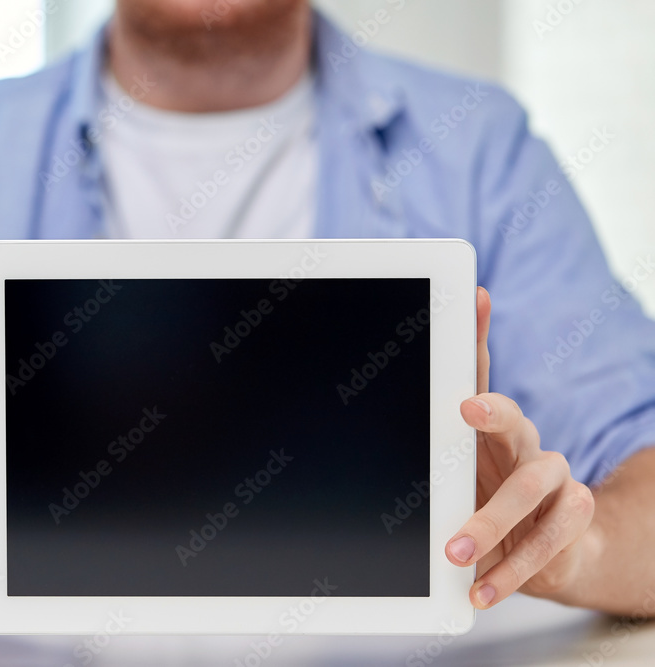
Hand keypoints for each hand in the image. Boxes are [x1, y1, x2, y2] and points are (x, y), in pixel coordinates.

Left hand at [445, 287, 595, 608]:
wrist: (548, 546)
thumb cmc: (481, 499)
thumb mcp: (447, 478)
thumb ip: (417, 456)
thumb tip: (347, 426)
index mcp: (484, 427)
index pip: (478, 372)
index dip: (476, 332)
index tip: (472, 297)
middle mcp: (520, 440)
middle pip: (511, 415)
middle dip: (491, 410)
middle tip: (464, 409)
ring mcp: (551, 474)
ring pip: (531, 484)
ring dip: (491, 520)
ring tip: (455, 549)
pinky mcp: (573, 513)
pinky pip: (549, 539)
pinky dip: (511, 569)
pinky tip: (481, 589)